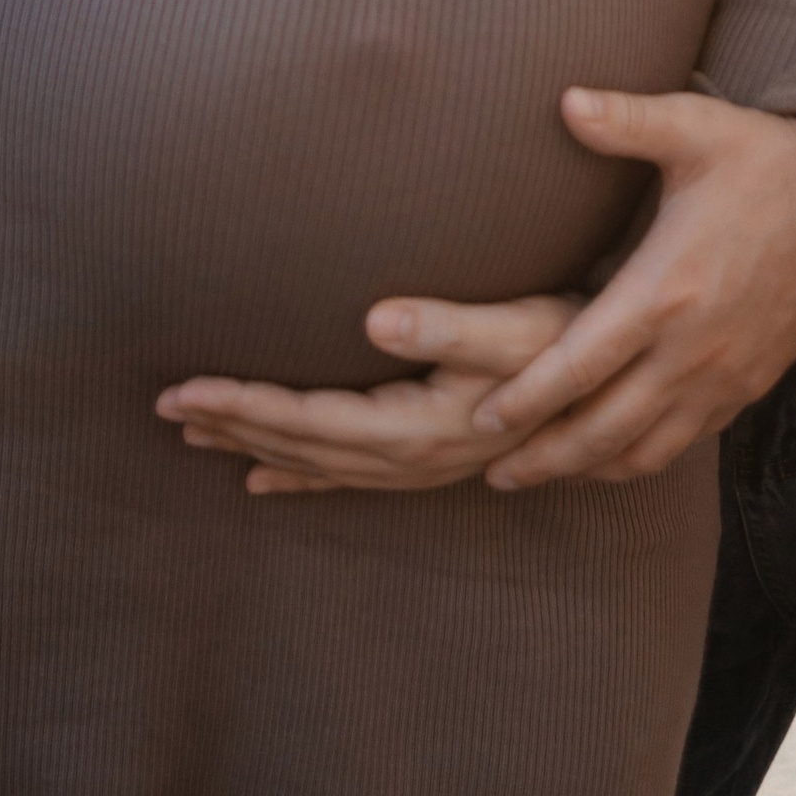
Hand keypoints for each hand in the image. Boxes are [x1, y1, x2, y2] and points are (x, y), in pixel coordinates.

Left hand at [157, 294, 576, 494]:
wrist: (631, 377)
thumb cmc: (575, 337)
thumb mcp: (521, 326)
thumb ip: (449, 327)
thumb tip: (376, 318)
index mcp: (423, 428)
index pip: (311, 421)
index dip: (244, 404)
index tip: (182, 388)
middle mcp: (417, 458)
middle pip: (302, 447)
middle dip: (232, 424)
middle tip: (164, 406)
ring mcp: (426, 464)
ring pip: (319, 465)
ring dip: (255, 446)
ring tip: (197, 434)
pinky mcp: (436, 456)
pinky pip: (350, 477)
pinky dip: (302, 475)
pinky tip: (266, 477)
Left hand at [442, 89, 795, 485]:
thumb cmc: (768, 160)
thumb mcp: (697, 129)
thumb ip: (627, 120)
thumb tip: (564, 101)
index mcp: (665, 290)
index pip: (579, 364)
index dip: (526, 400)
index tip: (480, 419)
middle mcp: (691, 349)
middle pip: (602, 428)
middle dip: (543, 457)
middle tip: (492, 473)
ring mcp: (723, 376)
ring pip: (644, 450)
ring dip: (588, 470)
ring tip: (541, 476)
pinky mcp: (748, 385)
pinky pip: (685, 443)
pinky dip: (639, 460)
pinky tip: (613, 458)